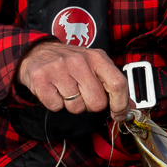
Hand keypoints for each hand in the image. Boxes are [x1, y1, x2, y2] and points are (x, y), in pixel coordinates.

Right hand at [18, 40, 132, 115]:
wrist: (37, 52)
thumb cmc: (70, 63)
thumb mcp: (95, 66)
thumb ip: (113, 85)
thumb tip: (129, 108)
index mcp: (97, 57)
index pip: (118, 84)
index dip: (120, 104)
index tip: (119, 114)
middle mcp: (79, 61)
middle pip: (97, 102)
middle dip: (91, 105)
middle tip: (83, 94)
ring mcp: (59, 69)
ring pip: (76, 107)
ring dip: (72, 105)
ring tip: (66, 90)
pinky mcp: (41, 79)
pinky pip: (56, 107)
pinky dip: (55, 104)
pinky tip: (54, 90)